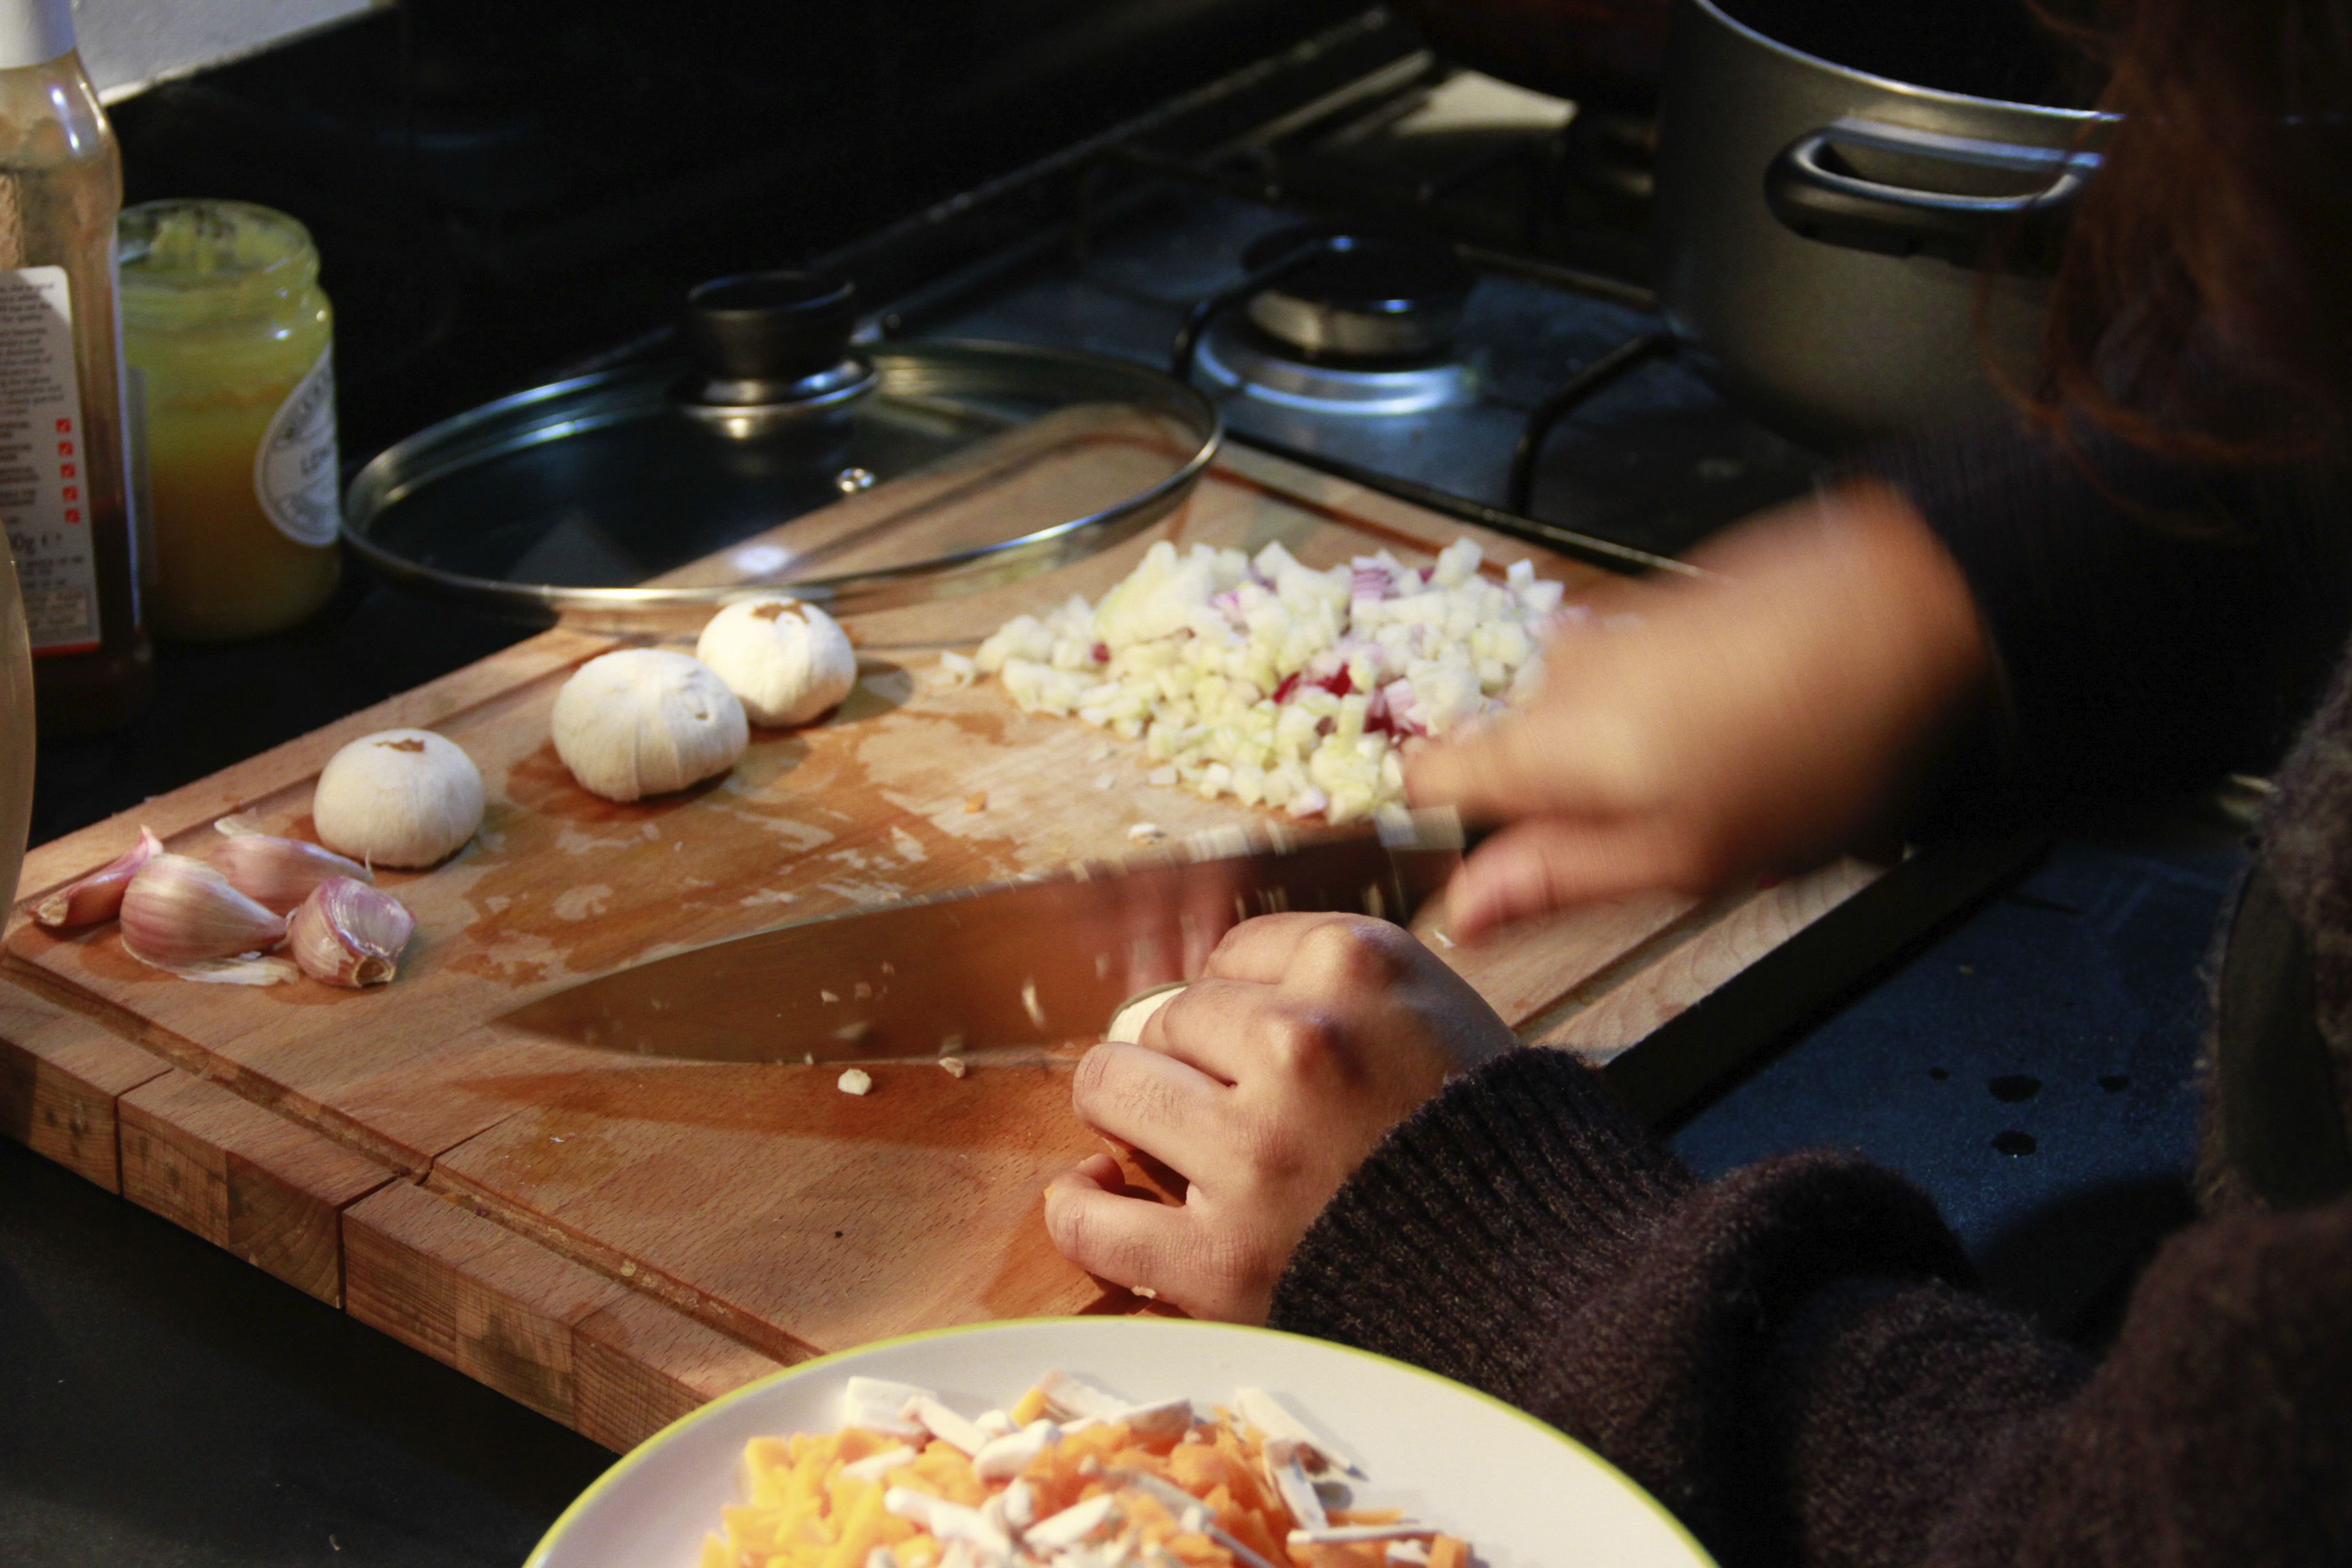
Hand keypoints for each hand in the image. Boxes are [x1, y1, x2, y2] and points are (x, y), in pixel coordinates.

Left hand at [1044, 913, 1514, 1322]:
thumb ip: (1340, 983)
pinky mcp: (1222, 1257)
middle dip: (1190, 1059)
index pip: (1233, 953)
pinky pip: (1090, 1216)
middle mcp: (1301, 1044)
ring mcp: (1255, 1153)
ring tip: (1168, 1143)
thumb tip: (1216, 980)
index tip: (1260, 1041)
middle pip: (1169, 1017)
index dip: (1241, 1003)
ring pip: (1111, 1088)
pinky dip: (1083, 1209)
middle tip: (1229, 1104)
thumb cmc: (1492, 1147)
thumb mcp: (1439, 1012)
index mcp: (1359, 969)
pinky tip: (1101, 1198)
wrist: (1543, 1285)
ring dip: (1132, 1115)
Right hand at [1409, 482, 1990, 938]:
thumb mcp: (1682, 855)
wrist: (1903, 610)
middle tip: (1667, 837)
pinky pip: (1638, 683)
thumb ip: (1558, 879)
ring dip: (1637, 764)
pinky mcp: (1664, 609)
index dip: (1448, 831)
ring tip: (1731, 787)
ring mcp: (1612, 634)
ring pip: (1585, 723)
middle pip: (1517, 757)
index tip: (1500, 865)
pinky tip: (1754, 735)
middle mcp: (1558, 676)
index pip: (1427, 779)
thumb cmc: (1808, 743)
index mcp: (1544, 743)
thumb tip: (1463, 914)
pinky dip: (1679, 718)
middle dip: (1574, 804)